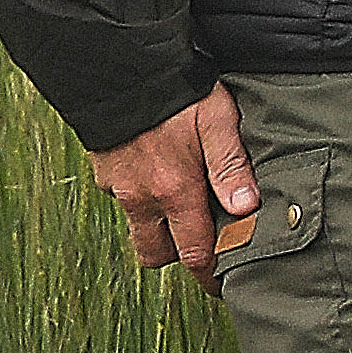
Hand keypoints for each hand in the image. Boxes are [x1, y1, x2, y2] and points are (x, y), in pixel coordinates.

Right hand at [86, 87, 255, 276]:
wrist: (118, 68)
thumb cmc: (176, 93)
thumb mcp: (217, 122)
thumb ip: (232, 167)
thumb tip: (247, 209)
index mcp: (173, 192)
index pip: (191, 254)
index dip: (208, 275)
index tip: (222, 284)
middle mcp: (140, 197)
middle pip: (155, 253)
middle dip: (178, 256)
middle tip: (205, 245)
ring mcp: (118, 186)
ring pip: (137, 227)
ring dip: (159, 227)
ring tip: (186, 209)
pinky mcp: (104, 170)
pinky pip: (123, 198)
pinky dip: (142, 198)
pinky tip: (162, 176)